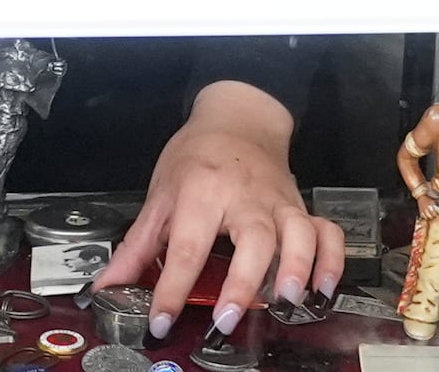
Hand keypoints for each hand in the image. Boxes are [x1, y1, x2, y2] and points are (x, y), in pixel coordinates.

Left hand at [95, 82, 343, 339]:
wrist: (237, 118)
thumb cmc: (196, 157)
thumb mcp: (160, 195)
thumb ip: (137, 247)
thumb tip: (107, 286)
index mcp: (202, 192)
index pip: (188, 246)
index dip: (172, 288)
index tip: (161, 321)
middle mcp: (245, 197)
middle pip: (253, 239)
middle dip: (243, 283)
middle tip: (228, 320)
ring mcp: (279, 202)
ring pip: (297, 233)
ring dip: (296, 269)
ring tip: (286, 302)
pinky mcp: (301, 206)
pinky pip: (327, 231)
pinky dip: (331, 259)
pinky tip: (323, 288)